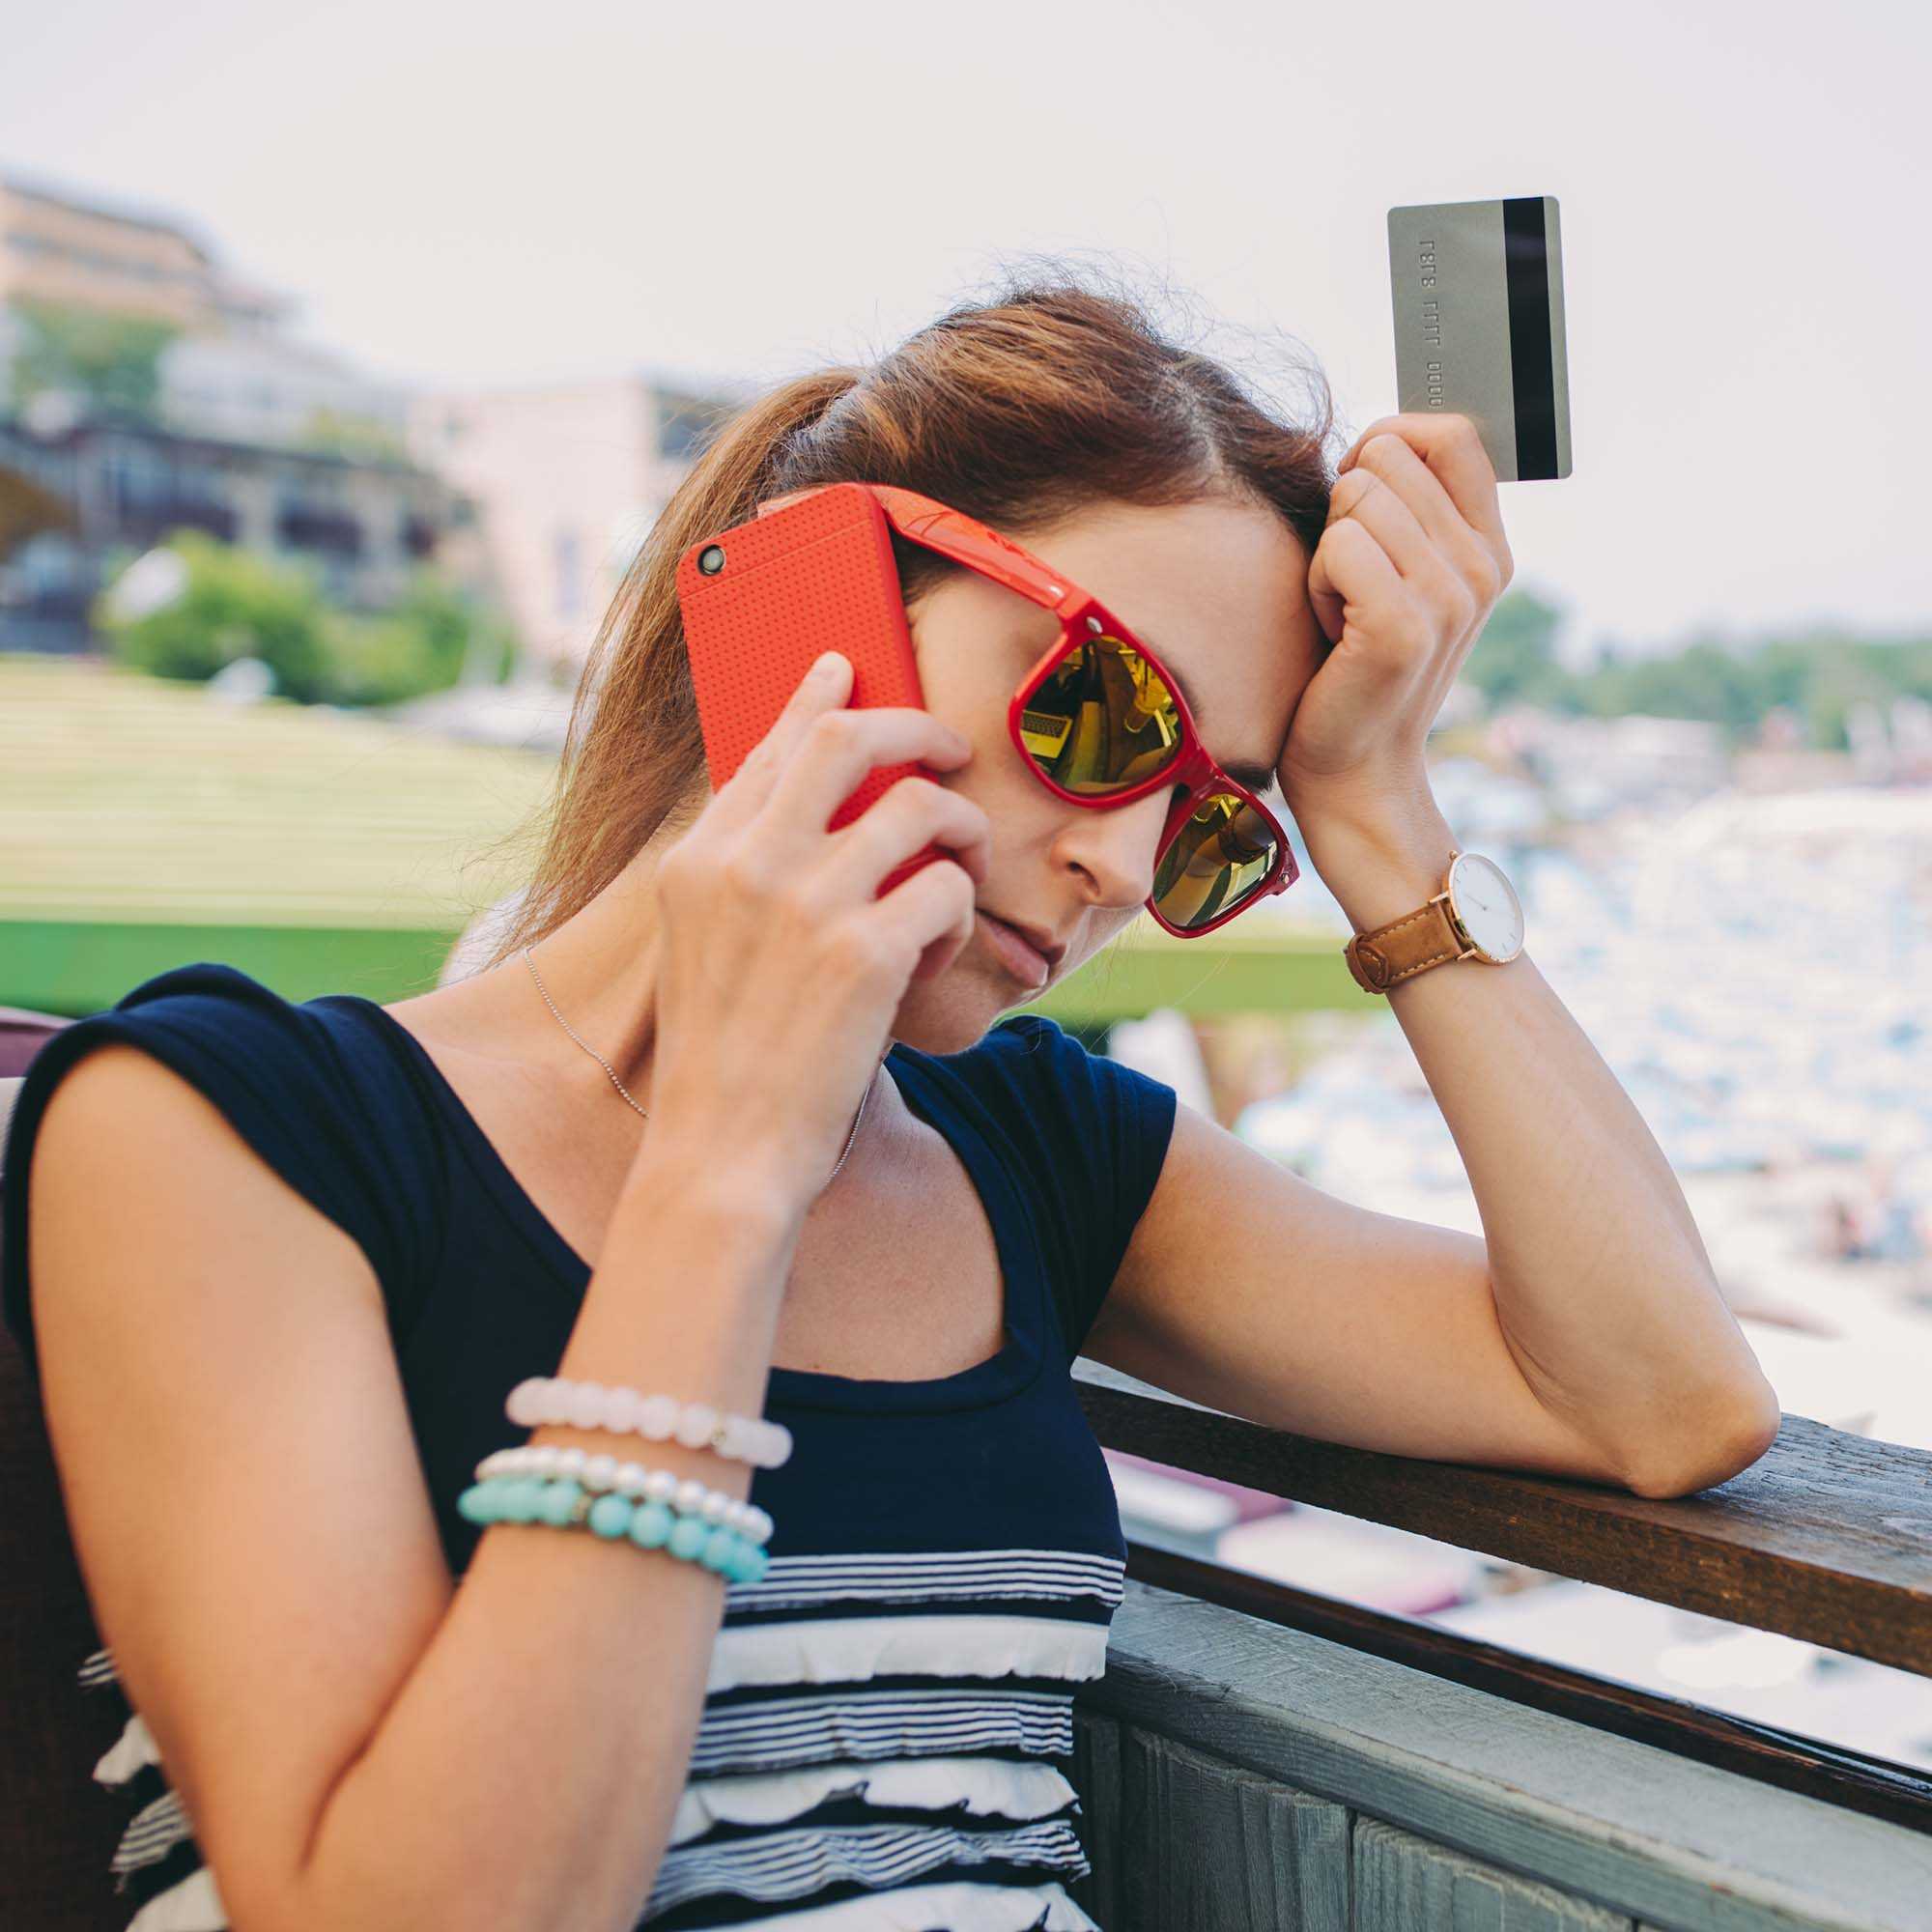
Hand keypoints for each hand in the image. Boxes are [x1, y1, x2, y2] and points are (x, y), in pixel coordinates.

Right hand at [646, 652, 989, 1210]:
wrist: (721, 1151)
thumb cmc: (723, 1059)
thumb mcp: (700, 946)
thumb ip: (740, 873)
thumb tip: (799, 810)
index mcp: (699, 859)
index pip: (769, 747)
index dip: (818, 699)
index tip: (848, 669)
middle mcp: (746, 865)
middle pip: (849, 741)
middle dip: (915, 730)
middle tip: (949, 751)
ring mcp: (805, 905)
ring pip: (920, 809)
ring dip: (959, 830)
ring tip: (960, 867)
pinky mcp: (864, 955)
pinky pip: (948, 890)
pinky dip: (958, 916)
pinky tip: (937, 954)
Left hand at [1278, 413, 1514, 833]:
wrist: (1354, 767)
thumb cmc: (1355, 664)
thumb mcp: (1399, 575)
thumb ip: (1407, 509)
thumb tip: (1378, 437)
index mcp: (1489, 548)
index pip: (1450, 434)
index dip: (1387, 442)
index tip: (1361, 495)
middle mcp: (1482, 568)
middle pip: (1388, 456)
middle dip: (1345, 510)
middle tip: (1351, 582)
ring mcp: (1449, 597)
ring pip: (1357, 496)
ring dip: (1326, 552)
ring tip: (1341, 610)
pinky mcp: (1403, 627)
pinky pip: (1338, 546)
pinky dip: (1315, 584)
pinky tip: (1331, 631)